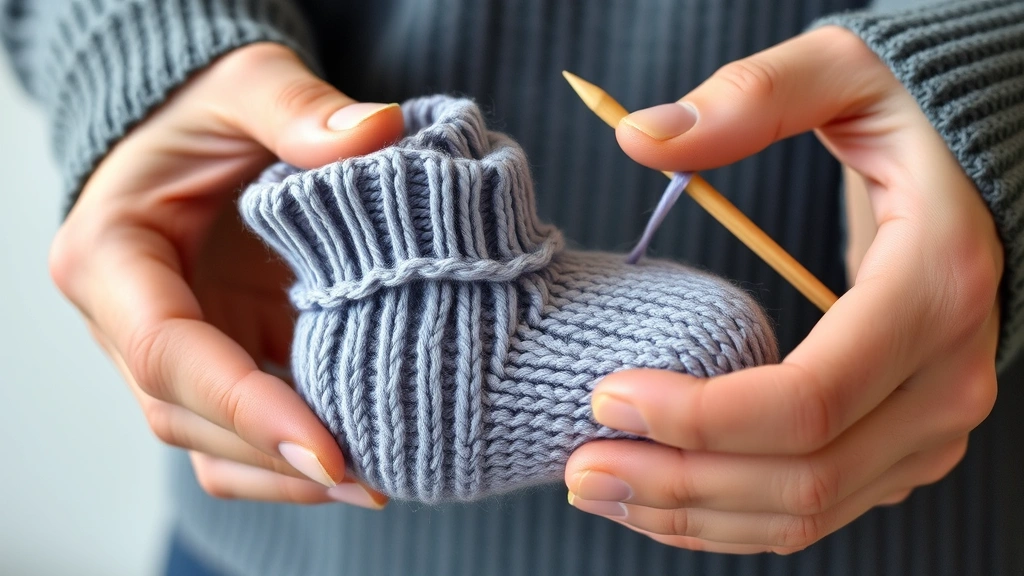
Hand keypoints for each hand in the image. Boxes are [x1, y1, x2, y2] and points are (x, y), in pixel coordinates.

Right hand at [49, 43, 403, 505]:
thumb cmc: (209, 106)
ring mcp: (172, 351)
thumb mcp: (245, 84)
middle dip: (275, 459)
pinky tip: (367, 453)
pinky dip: (296, 453)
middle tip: (373, 478)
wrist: (200, 132)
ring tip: (379, 481)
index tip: (328, 449)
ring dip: (286, 474)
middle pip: (188, 418)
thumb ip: (296, 106)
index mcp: (110, 258)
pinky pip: (245, 430)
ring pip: (213, 444)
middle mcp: (128, 321)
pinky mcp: (217, 360)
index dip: (246, 409)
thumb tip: (377, 135)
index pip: (169, 354)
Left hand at [564, 26, 1002, 553]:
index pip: (809, 398)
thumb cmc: (911, 118)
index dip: (699, 416)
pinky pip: (816, 505)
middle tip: (580, 468)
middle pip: (804, 476)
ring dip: (696, 514)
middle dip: (680, 483)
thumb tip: (640, 137)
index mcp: (934, 289)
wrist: (980, 174)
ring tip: (599, 487)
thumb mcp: (844, 73)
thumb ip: (752, 97)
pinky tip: (660, 499)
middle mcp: (946, 379)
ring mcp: (931, 424)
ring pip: (808, 510)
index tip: (606, 396)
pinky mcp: (905, 444)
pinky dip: (732, 515)